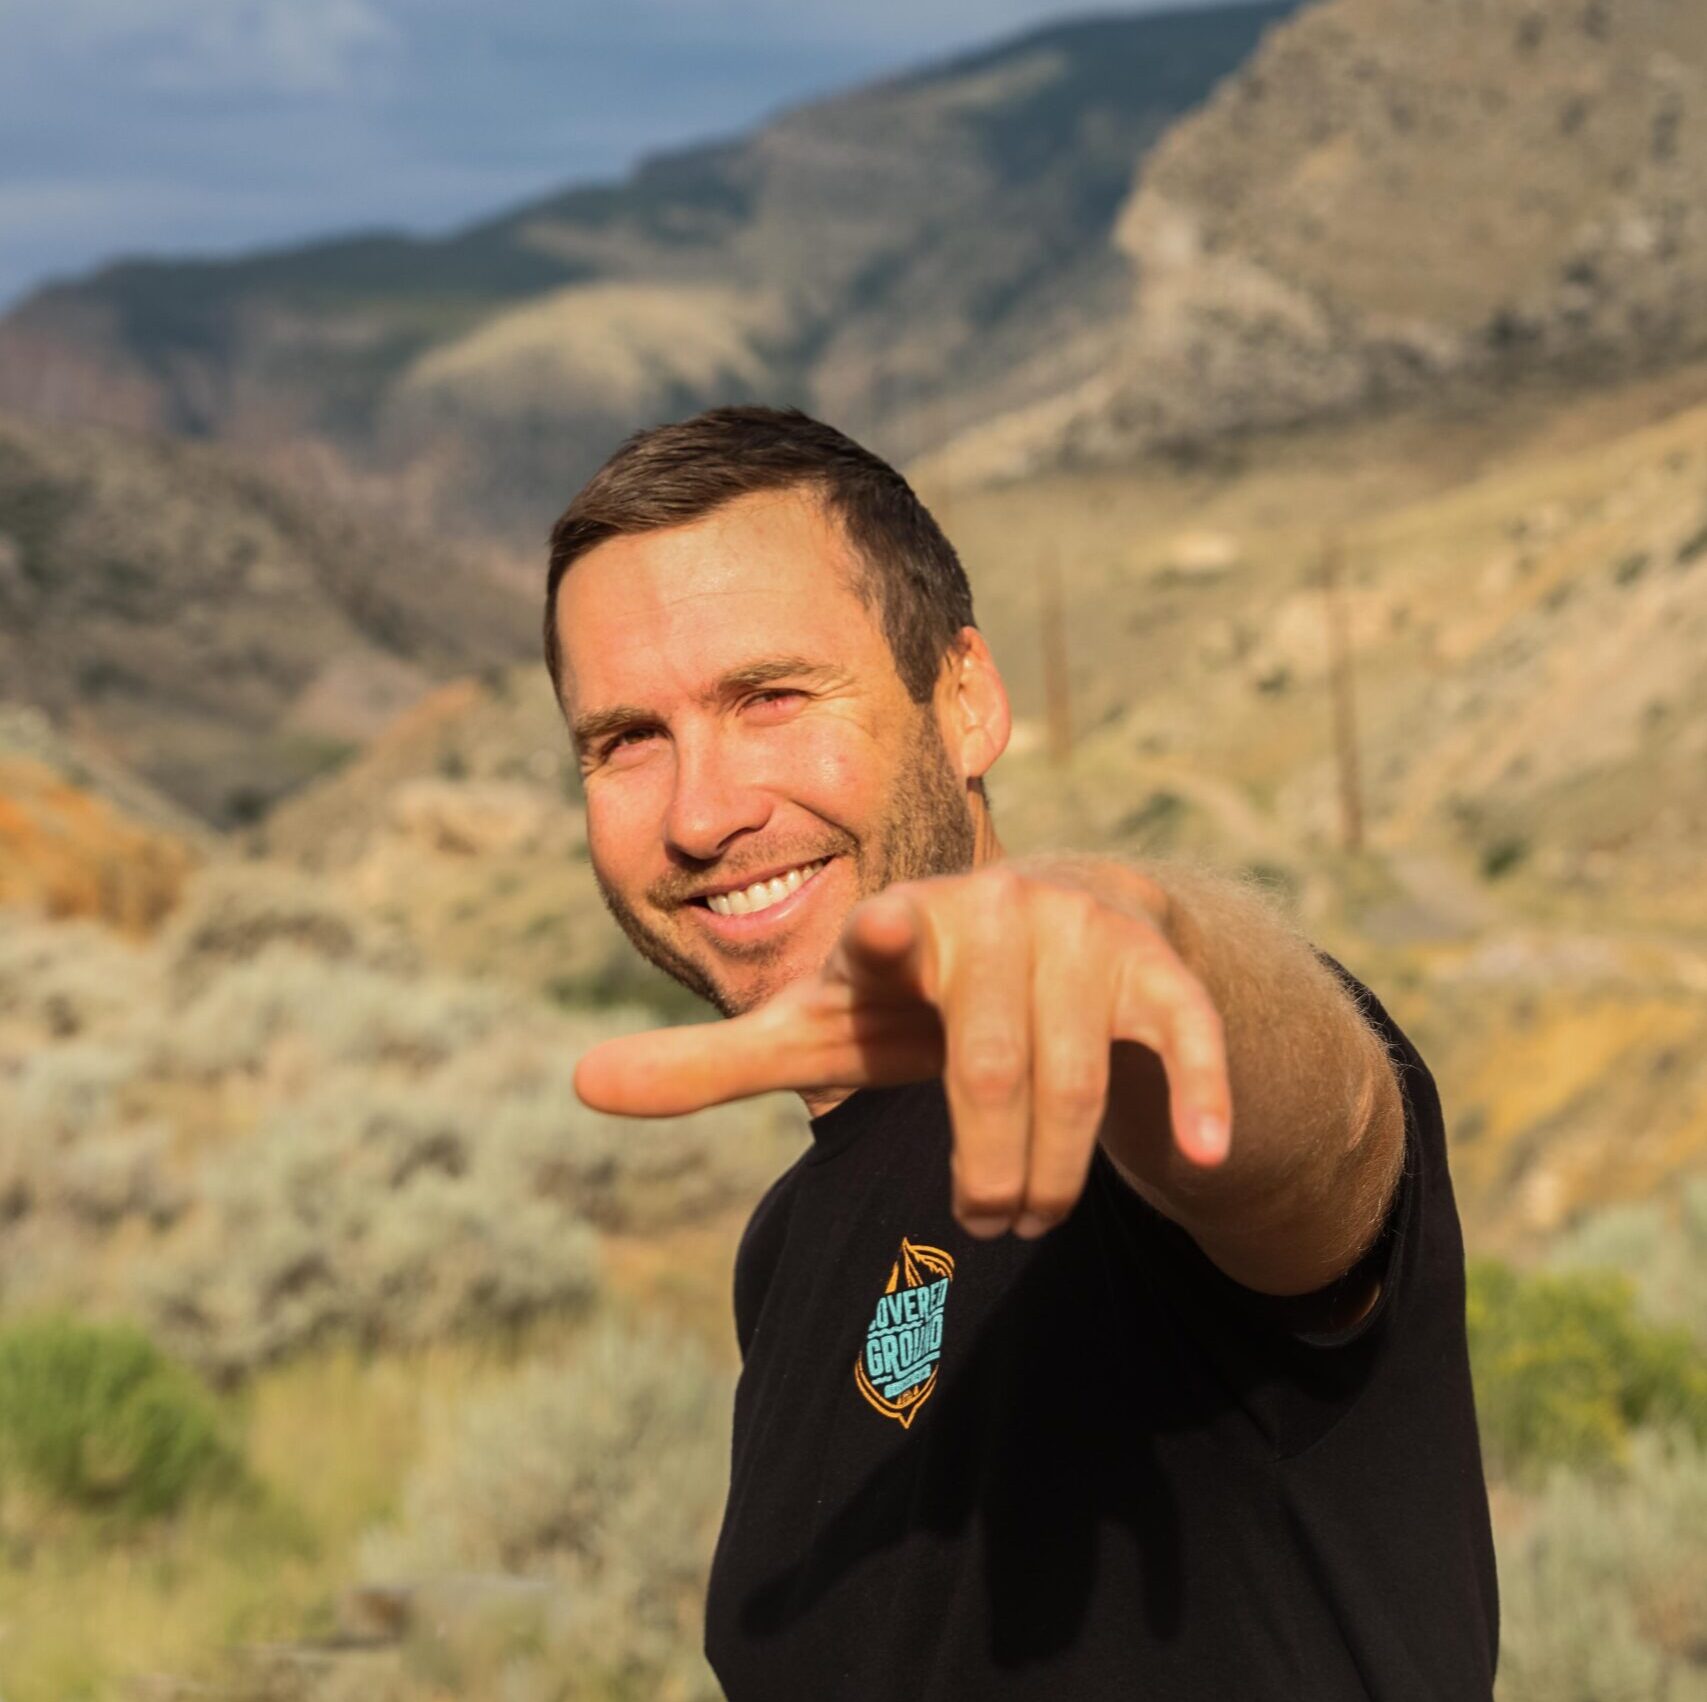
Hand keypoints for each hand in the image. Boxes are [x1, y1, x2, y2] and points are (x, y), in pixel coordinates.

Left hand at [572, 865, 1233, 1237]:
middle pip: (987, 1070)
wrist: (1072, 926)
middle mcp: (995, 915)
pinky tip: (1208, 1155)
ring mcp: (1083, 939)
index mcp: (900, 926)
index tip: (871, 932)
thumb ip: (715, 1059)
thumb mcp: (826, 1027)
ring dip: (1052, 1175)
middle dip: (986, 1167)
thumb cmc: (916, 991)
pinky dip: (1201, 1096)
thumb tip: (576, 1084)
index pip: (887, 931)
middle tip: (984, 1219)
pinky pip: (1182, 1038)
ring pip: (1074, 1085)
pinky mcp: (1159, 972)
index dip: (881, 937)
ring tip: (1027, 1213)